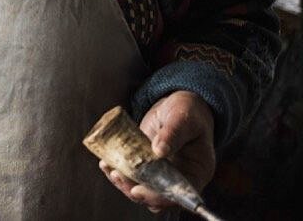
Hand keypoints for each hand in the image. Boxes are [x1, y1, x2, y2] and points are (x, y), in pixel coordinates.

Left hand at [99, 91, 215, 212]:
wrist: (176, 106)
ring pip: (142, 188)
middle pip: (157, 196)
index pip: (179, 193)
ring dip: (123, 183)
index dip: (159, 196)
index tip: (138, 190)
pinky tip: (106, 163)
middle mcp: (179, 178)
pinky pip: (132, 175)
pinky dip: (119, 172)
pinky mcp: (145, 165)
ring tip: (109, 169)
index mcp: (196, 172)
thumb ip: (173, 133)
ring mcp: (161, 173)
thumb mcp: (183, 118)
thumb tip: (159, 150)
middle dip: (135, 190)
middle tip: (117, 176)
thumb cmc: (188, 111)